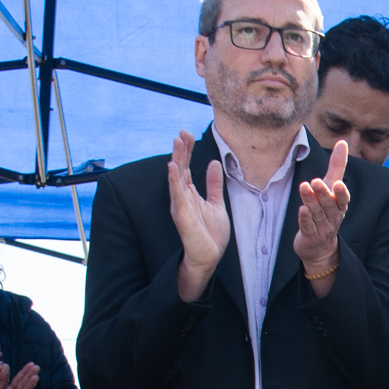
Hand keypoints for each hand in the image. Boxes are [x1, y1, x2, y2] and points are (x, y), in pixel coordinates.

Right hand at [167, 130, 229, 301]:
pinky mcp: (182, 215)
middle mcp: (182, 197)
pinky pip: (177, 195)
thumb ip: (213, 184)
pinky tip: (173, 167)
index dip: (187, 150)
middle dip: (181, 150)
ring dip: (176, 160)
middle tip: (182, 132)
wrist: (209, 257)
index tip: (188, 134)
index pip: (187, 167)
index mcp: (189, 194)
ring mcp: (181, 205)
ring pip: (176, 178)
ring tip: (177, 142)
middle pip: (180, 168)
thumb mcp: (216, 204)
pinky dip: (174, 180)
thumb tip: (214, 163)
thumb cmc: (210, 234)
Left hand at [295, 137, 350, 292]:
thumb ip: (337, 166)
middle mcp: (333, 217)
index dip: (341, 193)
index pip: (343, 199)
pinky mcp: (310, 236)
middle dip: (323, 193)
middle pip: (329, 205)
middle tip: (316, 182)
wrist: (320, 247)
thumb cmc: (326, 212)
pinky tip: (301, 210)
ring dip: (311, 201)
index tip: (337, 183)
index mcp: (339, 206)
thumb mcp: (332, 189)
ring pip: (317, 213)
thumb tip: (343, 142)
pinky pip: (308, 227)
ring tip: (304, 188)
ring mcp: (322, 227)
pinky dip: (305, 219)